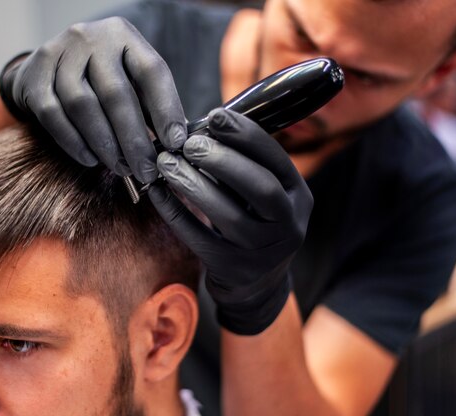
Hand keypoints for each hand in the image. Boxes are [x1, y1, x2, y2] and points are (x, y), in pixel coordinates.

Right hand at [0, 17, 186, 183]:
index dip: (166, 110)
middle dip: (134, 140)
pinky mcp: (33, 78)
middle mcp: (90, 38)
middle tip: (146, 171)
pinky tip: (91, 159)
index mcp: (123, 35)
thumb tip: (175, 146)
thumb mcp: (130, 79)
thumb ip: (150, 105)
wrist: (46, 67)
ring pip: (83, 106)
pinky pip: (54, 116)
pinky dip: (74, 143)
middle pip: (116, 94)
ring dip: (105, 145)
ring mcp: (58, 55)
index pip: (152, 71)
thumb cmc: (101, 79)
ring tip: (121, 168)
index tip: (176, 144)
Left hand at [148, 108, 312, 334]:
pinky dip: (174, 213)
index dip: (245, 135)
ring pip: (227, 216)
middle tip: (189, 143)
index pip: (276, 159)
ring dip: (192, 184)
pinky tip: (156, 192)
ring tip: (166, 163)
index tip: (214, 115)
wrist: (258, 283)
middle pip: (259, 188)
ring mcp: (262, 251)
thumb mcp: (263, 195)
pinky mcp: (232, 269)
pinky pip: (198, 238)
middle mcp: (288, 224)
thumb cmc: (254, 221)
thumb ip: (243, 165)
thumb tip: (200, 127)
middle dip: (222, 160)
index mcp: (299, 196)